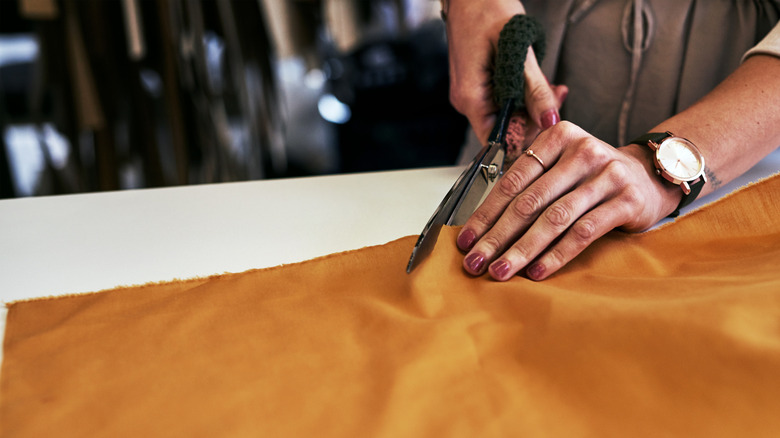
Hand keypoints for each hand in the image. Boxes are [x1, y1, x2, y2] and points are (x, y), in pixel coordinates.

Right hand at [446, 0, 564, 143]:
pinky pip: (503, 100)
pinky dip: (522, 94)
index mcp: (470, 96)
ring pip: (507, 114)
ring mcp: (472, 92)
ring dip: (531, 105)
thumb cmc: (486, 9)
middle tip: (556, 98)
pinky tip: (537, 81)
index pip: (495, 141)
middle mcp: (467, 100)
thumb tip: (549, 120)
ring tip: (551, 87)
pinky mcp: (479, 84)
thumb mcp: (518, 51)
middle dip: (533, 119)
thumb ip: (535, 90)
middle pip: (504, 129)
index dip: (522, 140)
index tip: (546, 129)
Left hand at [456, 121, 681, 280]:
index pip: (512, 180)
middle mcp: (582, 151)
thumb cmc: (592, 175)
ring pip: (554, 219)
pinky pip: (584, 232)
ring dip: (522, 250)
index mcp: (557, 137)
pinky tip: (537, 271)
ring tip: (501, 270)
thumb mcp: (560, 167)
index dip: (485, 214)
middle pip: (529, 201)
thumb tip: (481, 228)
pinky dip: (557, 254)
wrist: (649, 175)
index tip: (466, 240)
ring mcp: (607, 175)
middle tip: (476, 262)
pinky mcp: (626, 201)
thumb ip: (527, 185)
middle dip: (497, 237)